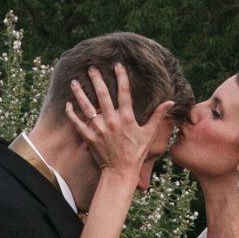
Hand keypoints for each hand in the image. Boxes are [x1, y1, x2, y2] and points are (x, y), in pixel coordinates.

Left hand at [66, 62, 173, 178]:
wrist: (121, 172)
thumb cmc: (136, 153)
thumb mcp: (149, 134)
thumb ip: (157, 116)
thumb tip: (170, 102)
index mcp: (127, 118)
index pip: (124, 93)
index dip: (121, 78)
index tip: (118, 65)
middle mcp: (112, 121)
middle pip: (103, 96)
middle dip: (97, 80)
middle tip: (92, 68)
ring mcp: (99, 129)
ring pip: (87, 107)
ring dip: (80, 94)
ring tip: (74, 82)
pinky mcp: (90, 138)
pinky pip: (78, 124)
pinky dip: (72, 114)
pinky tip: (68, 105)